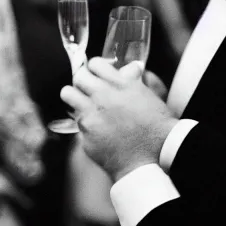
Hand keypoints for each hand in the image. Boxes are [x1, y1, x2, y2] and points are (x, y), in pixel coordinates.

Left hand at [61, 58, 178, 181]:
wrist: (152, 162)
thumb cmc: (157, 130)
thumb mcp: (150, 98)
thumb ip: (135, 80)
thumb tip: (130, 67)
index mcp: (122, 85)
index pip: (95, 63)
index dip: (96, 68)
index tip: (98, 74)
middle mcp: (103, 97)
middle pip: (79, 76)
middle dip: (83, 80)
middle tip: (89, 89)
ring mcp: (91, 115)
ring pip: (68, 94)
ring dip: (75, 97)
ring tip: (84, 104)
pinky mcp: (84, 133)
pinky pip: (75, 119)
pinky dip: (83, 122)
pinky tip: (95, 128)